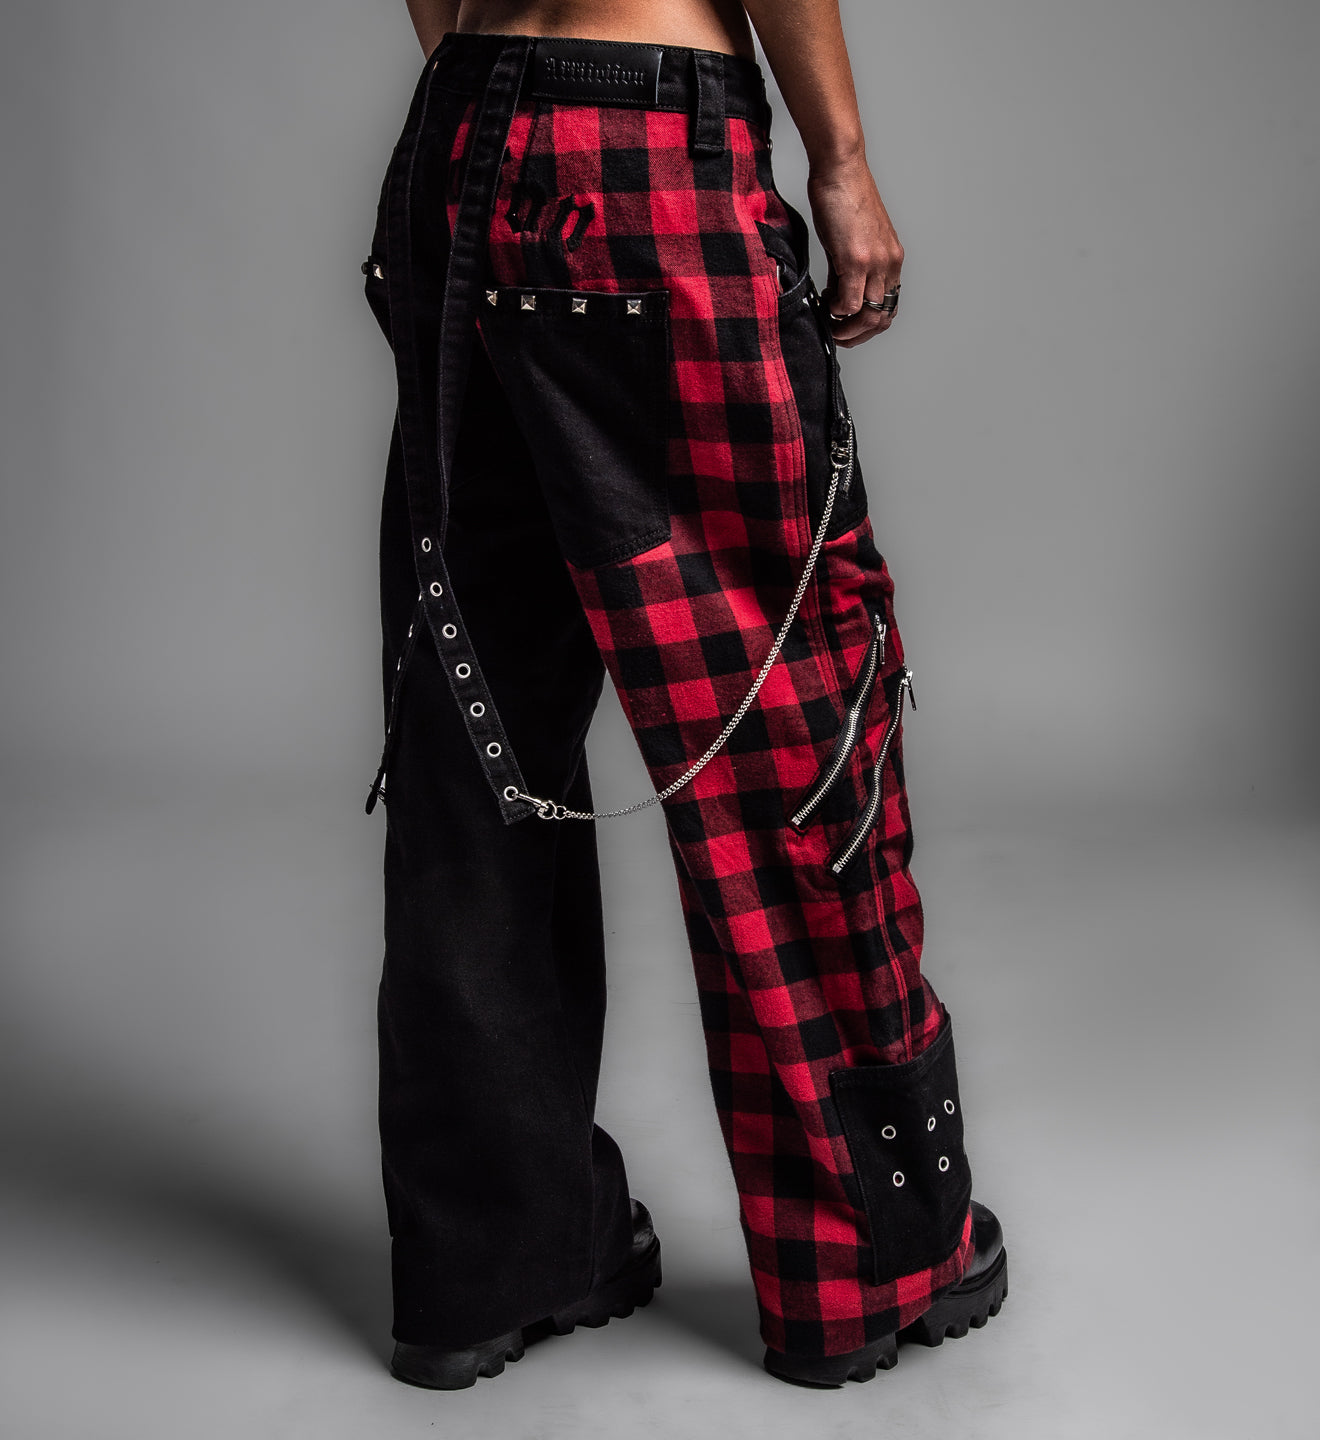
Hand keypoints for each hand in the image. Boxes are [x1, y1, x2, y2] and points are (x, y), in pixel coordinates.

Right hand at [806, 154, 902, 346]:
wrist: (840, 169)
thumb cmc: (842, 198)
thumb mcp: (850, 241)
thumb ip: (847, 271)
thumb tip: (836, 297)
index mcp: (892, 259)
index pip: (889, 306)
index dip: (868, 325)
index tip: (847, 327)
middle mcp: (890, 263)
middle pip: (882, 318)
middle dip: (859, 335)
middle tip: (837, 336)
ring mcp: (876, 263)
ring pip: (869, 316)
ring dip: (848, 329)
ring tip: (830, 325)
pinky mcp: (857, 259)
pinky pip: (849, 303)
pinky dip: (836, 312)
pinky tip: (825, 304)